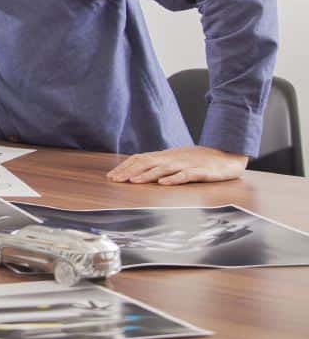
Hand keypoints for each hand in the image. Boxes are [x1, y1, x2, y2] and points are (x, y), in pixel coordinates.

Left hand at [106, 145, 248, 184]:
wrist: (227, 155)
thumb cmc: (198, 159)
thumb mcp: (175, 160)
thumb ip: (159, 164)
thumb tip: (137, 171)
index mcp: (165, 156)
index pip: (140, 159)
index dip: (125, 167)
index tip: (111, 176)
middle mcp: (172, 158)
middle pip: (147, 163)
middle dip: (129, 172)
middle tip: (114, 180)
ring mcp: (186, 164)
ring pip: (163, 169)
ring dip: (147, 175)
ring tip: (133, 181)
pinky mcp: (201, 172)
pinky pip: (186, 175)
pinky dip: (174, 179)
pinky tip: (163, 183)